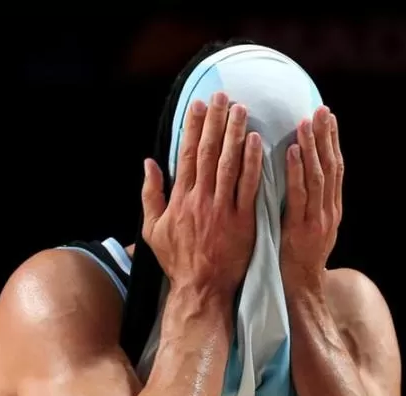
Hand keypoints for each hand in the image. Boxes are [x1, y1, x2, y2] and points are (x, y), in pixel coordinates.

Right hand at [141, 91, 262, 296]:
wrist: (201, 289)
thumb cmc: (177, 260)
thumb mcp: (152, 229)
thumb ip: (150, 194)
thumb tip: (148, 163)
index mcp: (179, 200)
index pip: (187, 155)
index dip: (193, 127)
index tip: (198, 105)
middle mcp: (200, 200)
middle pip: (210, 153)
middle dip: (216, 121)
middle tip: (223, 95)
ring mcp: (223, 210)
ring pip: (230, 164)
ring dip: (236, 134)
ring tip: (242, 109)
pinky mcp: (243, 221)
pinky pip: (249, 186)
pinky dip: (252, 163)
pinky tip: (257, 141)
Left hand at [281, 106, 343, 288]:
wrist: (298, 291)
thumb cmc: (295, 261)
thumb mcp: (307, 230)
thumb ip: (307, 205)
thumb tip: (300, 180)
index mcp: (331, 209)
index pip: (335, 168)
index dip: (332, 141)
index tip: (327, 116)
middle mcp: (329, 211)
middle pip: (331, 166)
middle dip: (326, 136)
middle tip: (320, 109)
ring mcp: (317, 220)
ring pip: (318, 176)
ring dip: (312, 147)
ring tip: (306, 122)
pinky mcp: (301, 229)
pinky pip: (300, 195)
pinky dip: (296, 172)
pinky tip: (291, 152)